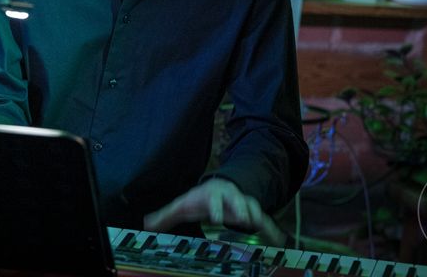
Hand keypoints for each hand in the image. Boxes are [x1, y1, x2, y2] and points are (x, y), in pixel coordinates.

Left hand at [142, 178, 284, 245]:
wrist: (219, 188)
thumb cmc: (199, 199)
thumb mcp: (182, 205)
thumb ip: (166, 215)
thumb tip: (146, 223)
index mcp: (212, 194)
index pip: (214, 199)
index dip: (214, 208)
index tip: (215, 218)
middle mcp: (230, 196)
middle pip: (238, 200)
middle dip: (242, 208)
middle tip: (246, 219)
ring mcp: (244, 203)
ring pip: (255, 207)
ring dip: (259, 216)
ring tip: (264, 228)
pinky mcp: (253, 213)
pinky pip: (266, 220)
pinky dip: (273, 229)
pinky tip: (280, 240)